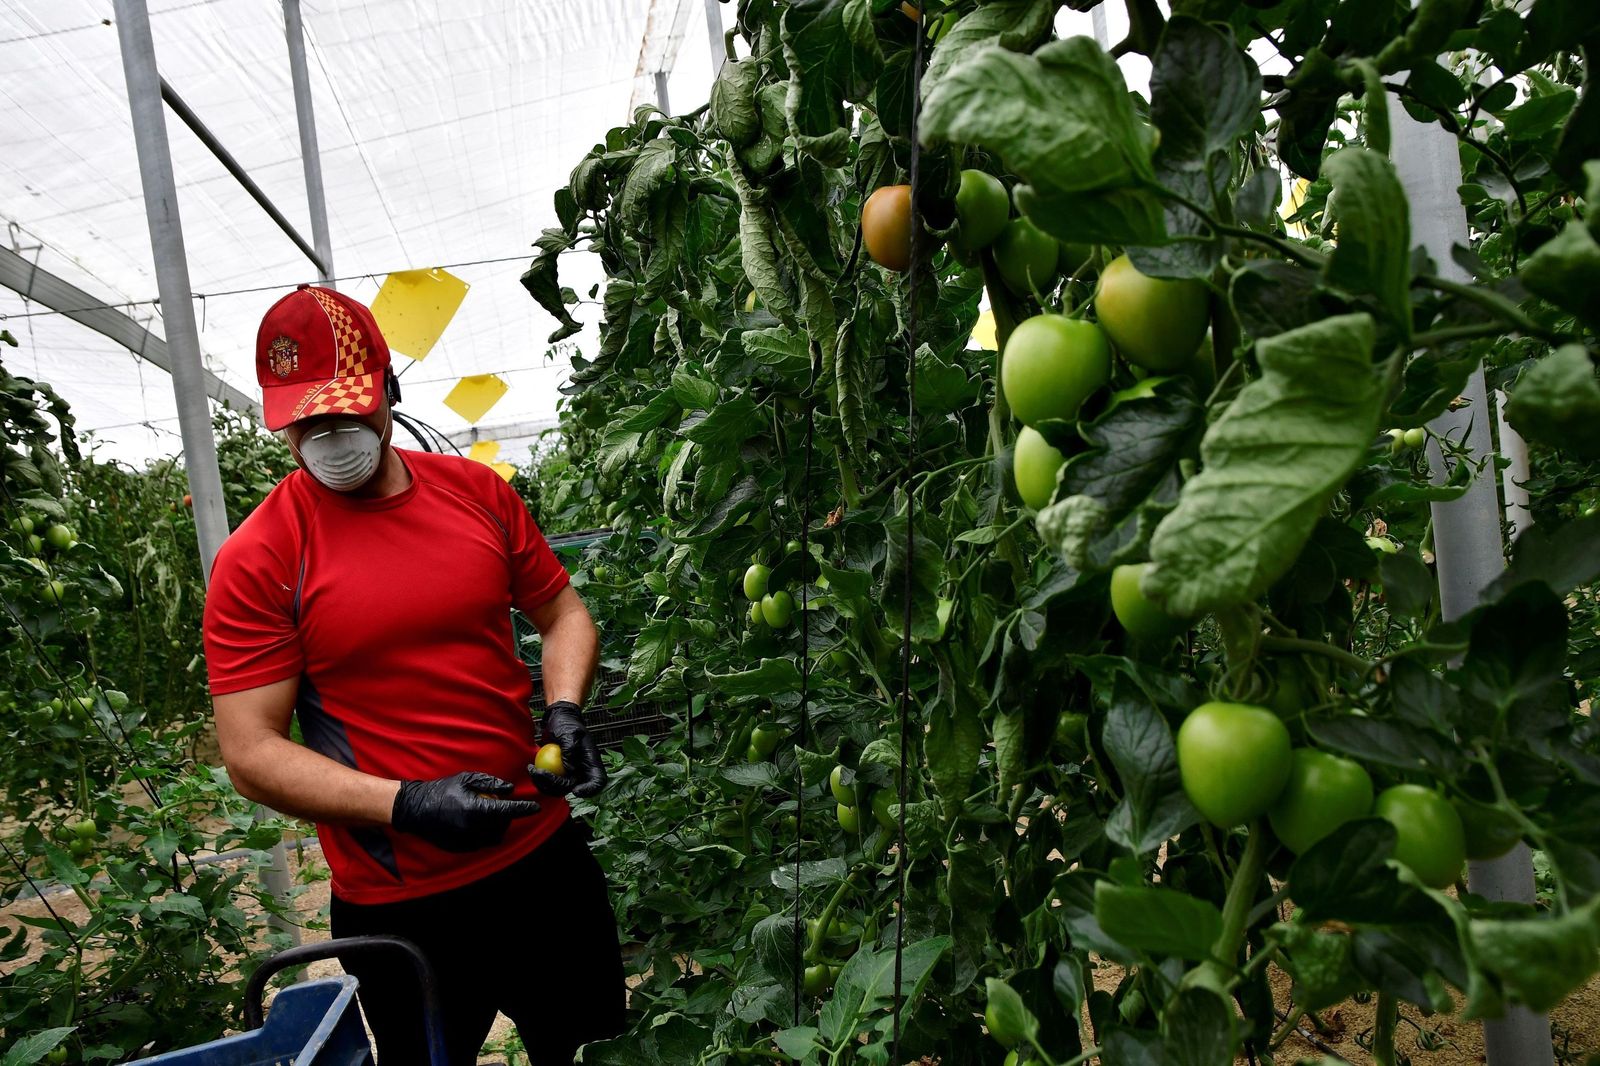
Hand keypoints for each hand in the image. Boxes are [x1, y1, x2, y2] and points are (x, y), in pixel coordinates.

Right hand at [390, 771, 540, 852]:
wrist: (415, 808)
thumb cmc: (441, 790)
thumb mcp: (466, 779)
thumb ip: (490, 783)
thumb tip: (510, 789)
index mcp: (474, 809)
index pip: (507, 811)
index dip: (524, 809)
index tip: (536, 807)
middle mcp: (472, 828)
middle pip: (502, 826)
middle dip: (508, 816)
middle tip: (503, 806)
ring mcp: (465, 840)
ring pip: (494, 837)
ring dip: (498, 826)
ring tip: (489, 813)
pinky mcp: (460, 847)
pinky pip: (481, 842)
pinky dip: (485, 833)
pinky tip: (478, 822)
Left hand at [529, 701, 605, 797]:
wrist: (557, 720)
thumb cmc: (566, 723)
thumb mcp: (569, 733)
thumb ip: (570, 750)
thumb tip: (569, 769)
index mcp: (591, 762)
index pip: (597, 782)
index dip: (589, 790)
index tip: (575, 790)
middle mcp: (582, 771)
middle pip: (572, 788)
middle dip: (554, 785)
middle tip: (539, 773)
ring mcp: (569, 774)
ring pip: (559, 790)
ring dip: (544, 785)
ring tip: (533, 770)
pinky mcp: (558, 774)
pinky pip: (549, 784)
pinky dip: (540, 780)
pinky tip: (532, 769)